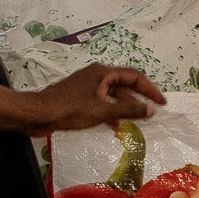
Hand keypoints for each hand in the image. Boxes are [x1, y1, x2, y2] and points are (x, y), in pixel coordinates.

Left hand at [29, 65, 164, 133]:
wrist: (37, 114)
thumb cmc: (69, 109)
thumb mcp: (102, 111)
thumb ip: (129, 110)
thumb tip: (152, 109)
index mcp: (102, 73)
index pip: (134, 77)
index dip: (150, 89)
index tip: (161, 103)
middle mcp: (96, 76)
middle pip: (124, 85)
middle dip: (137, 99)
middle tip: (150, 113)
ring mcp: (87, 86)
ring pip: (113, 95)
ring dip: (124, 108)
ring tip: (133, 123)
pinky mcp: (79, 97)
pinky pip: (102, 102)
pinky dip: (111, 111)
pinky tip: (113, 125)